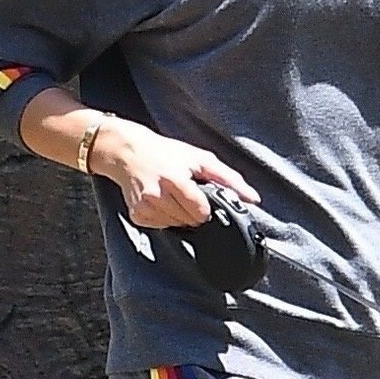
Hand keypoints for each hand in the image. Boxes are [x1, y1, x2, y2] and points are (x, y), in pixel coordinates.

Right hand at [91, 121, 259, 228]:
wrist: (126, 151)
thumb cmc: (165, 152)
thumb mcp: (200, 158)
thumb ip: (229, 180)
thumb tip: (253, 199)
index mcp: (175, 181)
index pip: (201, 213)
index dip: (205, 206)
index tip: (200, 195)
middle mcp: (157, 197)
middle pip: (191, 222)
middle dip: (193, 210)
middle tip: (184, 191)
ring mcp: (145, 209)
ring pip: (177, 226)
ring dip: (180, 215)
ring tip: (172, 194)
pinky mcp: (137, 216)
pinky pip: (162, 227)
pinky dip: (165, 217)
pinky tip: (160, 200)